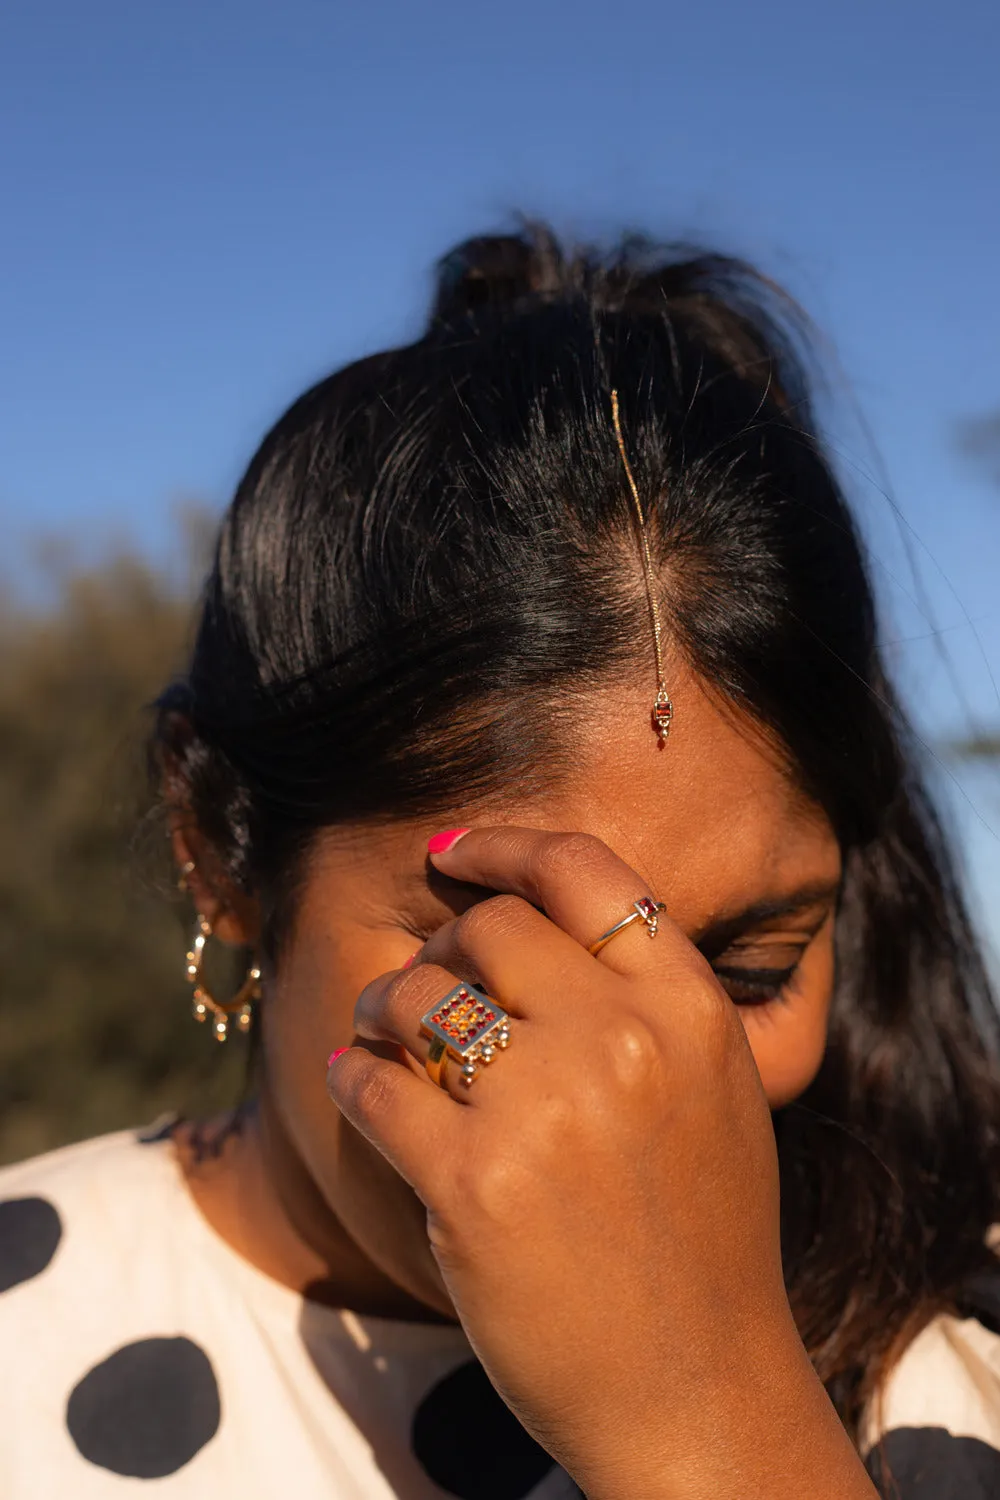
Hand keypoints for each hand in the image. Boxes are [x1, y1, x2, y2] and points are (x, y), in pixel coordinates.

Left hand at [327, 827, 875, 1498]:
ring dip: (383, 1008)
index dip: (505, 845)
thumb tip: (529, 929)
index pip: (586, 871)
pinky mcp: (474, 1182)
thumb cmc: (703, 1244)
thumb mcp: (716, 1095)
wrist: (698, 1393)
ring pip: (420, 996)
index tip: (450, 851)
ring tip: (379, 1035)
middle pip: (490, 927)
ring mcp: (548, 1109)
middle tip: (421, 984)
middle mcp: (625, 1039)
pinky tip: (355, 1086)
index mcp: (690, 1010)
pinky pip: (376, 1085)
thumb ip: (647, 1004)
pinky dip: (353, 1077)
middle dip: (440, 946)